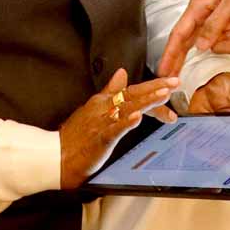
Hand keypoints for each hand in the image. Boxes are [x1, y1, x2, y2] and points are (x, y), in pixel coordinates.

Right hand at [58, 68, 178, 188]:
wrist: (54, 156)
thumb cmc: (74, 136)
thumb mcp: (92, 109)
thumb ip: (109, 92)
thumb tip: (122, 73)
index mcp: (103, 101)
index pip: (132, 91)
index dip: (152, 88)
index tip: (170, 84)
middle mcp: (103, 107)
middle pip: (133, 94)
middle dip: (156, 87)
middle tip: (175, 82)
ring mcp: (101, 122)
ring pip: (127, 107)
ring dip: (146, 100)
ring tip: (164, 94)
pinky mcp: (99, 138)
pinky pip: (114, 128)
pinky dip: (126, 122)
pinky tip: (138, 117)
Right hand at [159, 0, 229, 76]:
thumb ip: (215, 24)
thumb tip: (200, 45)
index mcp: (200, 6)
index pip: (180, 33)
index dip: (170, 53)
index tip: (164, 70)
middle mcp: (204, 13)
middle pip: (190, 42)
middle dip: (187, 60)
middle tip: (175, 81)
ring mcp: (215, 19)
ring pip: (218, 44)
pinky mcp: (227, 23)